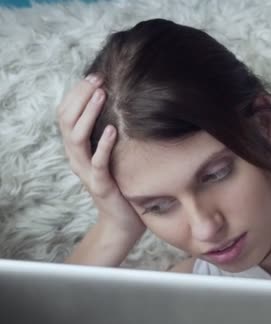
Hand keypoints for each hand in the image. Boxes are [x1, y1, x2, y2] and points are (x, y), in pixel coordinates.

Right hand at [56, 74, 146, 237]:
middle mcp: (77, 158)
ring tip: (101, 95)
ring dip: (88, 114)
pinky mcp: (100, 186)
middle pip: (66, 121)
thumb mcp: (115, 153)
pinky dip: (103, 145)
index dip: (76, 93)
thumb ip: (112, 133)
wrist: (124, 222)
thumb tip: (125, 104)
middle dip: (80, 97)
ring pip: (76, 138)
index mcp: (78, 148)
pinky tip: (112, 130)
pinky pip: (96, 163)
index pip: (66, 114)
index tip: (94, 75)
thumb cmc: (124, 184)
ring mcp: (86, 172)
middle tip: (97, 79)